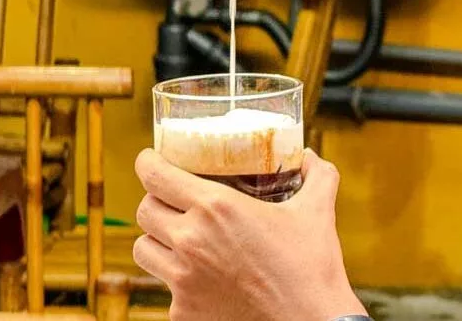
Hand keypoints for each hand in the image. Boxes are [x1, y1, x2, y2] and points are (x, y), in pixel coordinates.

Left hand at [133, 148, 365, 320]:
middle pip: (144, 210)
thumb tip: (309, 156)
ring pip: (144, 249)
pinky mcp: (182, 313)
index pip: (157, 176)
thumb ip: (317, 175)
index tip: (151, 158)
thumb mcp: (318, 210)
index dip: (148, 162)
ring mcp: (182, 281)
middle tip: (172, 197)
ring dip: (157, 239)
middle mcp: (191, 241)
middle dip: (156, 199)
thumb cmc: (310, 267)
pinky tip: (203, 276)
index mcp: (216, 207)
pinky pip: (164, 287)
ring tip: (178, 236)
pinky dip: (177, 278)